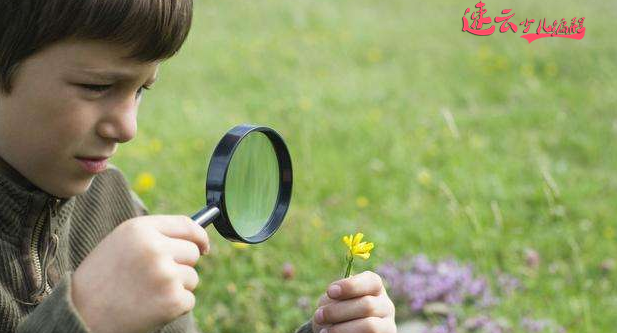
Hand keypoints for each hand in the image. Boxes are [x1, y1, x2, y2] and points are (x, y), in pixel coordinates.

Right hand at [71, 215, 209, 332]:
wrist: (80, 314)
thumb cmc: (102, 277)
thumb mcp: (123, 243)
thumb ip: (155, 235)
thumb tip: (196, 239)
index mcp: (140, 229)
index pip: (187, 225)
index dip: (199, 236)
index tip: (203, 246)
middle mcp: (155, 248)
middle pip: (193, 252)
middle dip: (181, 265)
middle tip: (155, 278)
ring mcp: (165, 275)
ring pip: (192, 278)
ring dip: (176, 287)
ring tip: (146, 293)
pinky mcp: (172, 300)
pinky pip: (189, 299)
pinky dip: (174, 306)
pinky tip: (150, 307)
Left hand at [311, 271, 395, 332]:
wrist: (340, 332)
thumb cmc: (336, 312)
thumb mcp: (334, 301)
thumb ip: (335, 297)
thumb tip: (332, 300)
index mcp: (375, 288)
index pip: (371, 281)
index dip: (350, 286)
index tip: (330, 292)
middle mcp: (385, 305)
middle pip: (368, 305)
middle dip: (338, 311)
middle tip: (319, 316)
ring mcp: (387, 325)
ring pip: (369, 325)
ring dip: (342, 328)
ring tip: (324, 332)